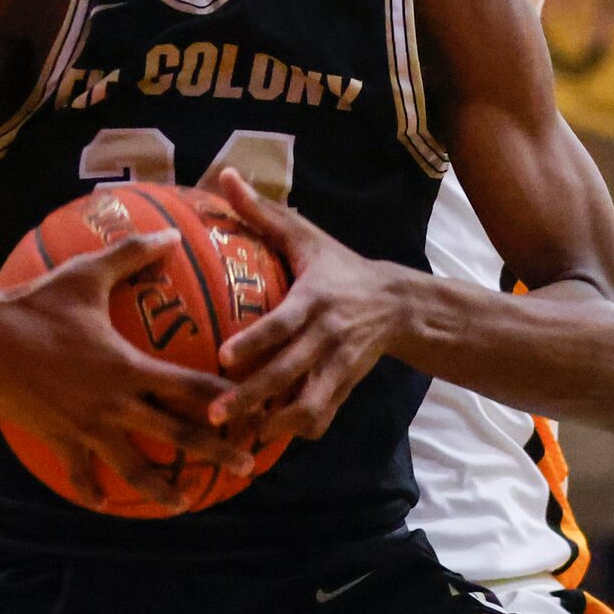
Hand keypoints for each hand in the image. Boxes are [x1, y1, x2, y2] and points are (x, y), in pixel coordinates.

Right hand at [0, 230, 249, 507]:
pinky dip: (93, 492)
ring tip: (183, 503)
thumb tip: (168, 233)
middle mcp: (115, 403)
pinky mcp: (59, 439)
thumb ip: (131, 255)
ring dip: (160, 489)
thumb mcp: (86, 273)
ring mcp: (87, 427)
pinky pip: (79, 474)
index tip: (255, 409)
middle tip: (247, 466)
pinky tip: (106, 504)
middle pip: (177, 435)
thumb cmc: (36, 303)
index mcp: (129, 367)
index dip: (227, 399)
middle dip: (216, 453)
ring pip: (133, 468)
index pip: (192, 387)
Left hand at [210, 170, 405, 440]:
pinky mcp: (345, 388)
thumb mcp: (305, 235)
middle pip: (289, 373)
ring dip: (274, 425)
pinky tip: (266, 439)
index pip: (283, 324)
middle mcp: (327, 337)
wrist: (397, 304)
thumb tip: (225, 174)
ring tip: (237, 438)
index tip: (224, 357)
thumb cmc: (337, 266)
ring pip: (308, 406)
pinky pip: (321, 418)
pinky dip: (296, 431)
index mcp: (314, 300)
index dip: (256, 342)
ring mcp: (338, 367)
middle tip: (215, 415)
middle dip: (252, 398)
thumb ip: (262, 211)